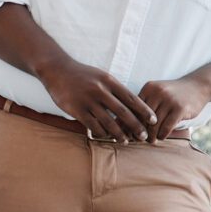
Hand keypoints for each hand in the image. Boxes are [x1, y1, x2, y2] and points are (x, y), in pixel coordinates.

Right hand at [33, 57, 155, 141]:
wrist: (57, 70)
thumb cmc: (82, 75)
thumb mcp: (101, 76)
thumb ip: (114, 89)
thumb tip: (131, 105)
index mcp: (109, 81)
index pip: (131, 98)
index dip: (144, 110)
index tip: (153, 120)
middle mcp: (100, 90)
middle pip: (123, 112)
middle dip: (136, 126)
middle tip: (144, 136)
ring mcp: (88, 100)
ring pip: (109, 122)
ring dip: (119, 134)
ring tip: (126, 141)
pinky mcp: (77, 109)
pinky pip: (93, 125)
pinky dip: (102, 133)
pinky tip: (106, 136)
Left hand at [137, 76, 210, 139]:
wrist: (198, 86)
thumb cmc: (173, 94)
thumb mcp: (157, 93)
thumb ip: (144, 104)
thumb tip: (127, 124)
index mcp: (149, 88)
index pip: (134, 109)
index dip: (131, 122)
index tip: (131, 132)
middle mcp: (157, 92)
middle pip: (143, 118)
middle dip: (141, 131)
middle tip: (141, 139)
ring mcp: (169, 100)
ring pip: (155, 124)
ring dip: (152, 135)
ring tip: (152, 140)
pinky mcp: (180, 108)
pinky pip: (166, 127)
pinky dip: (162, 135)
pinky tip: (162, 136)